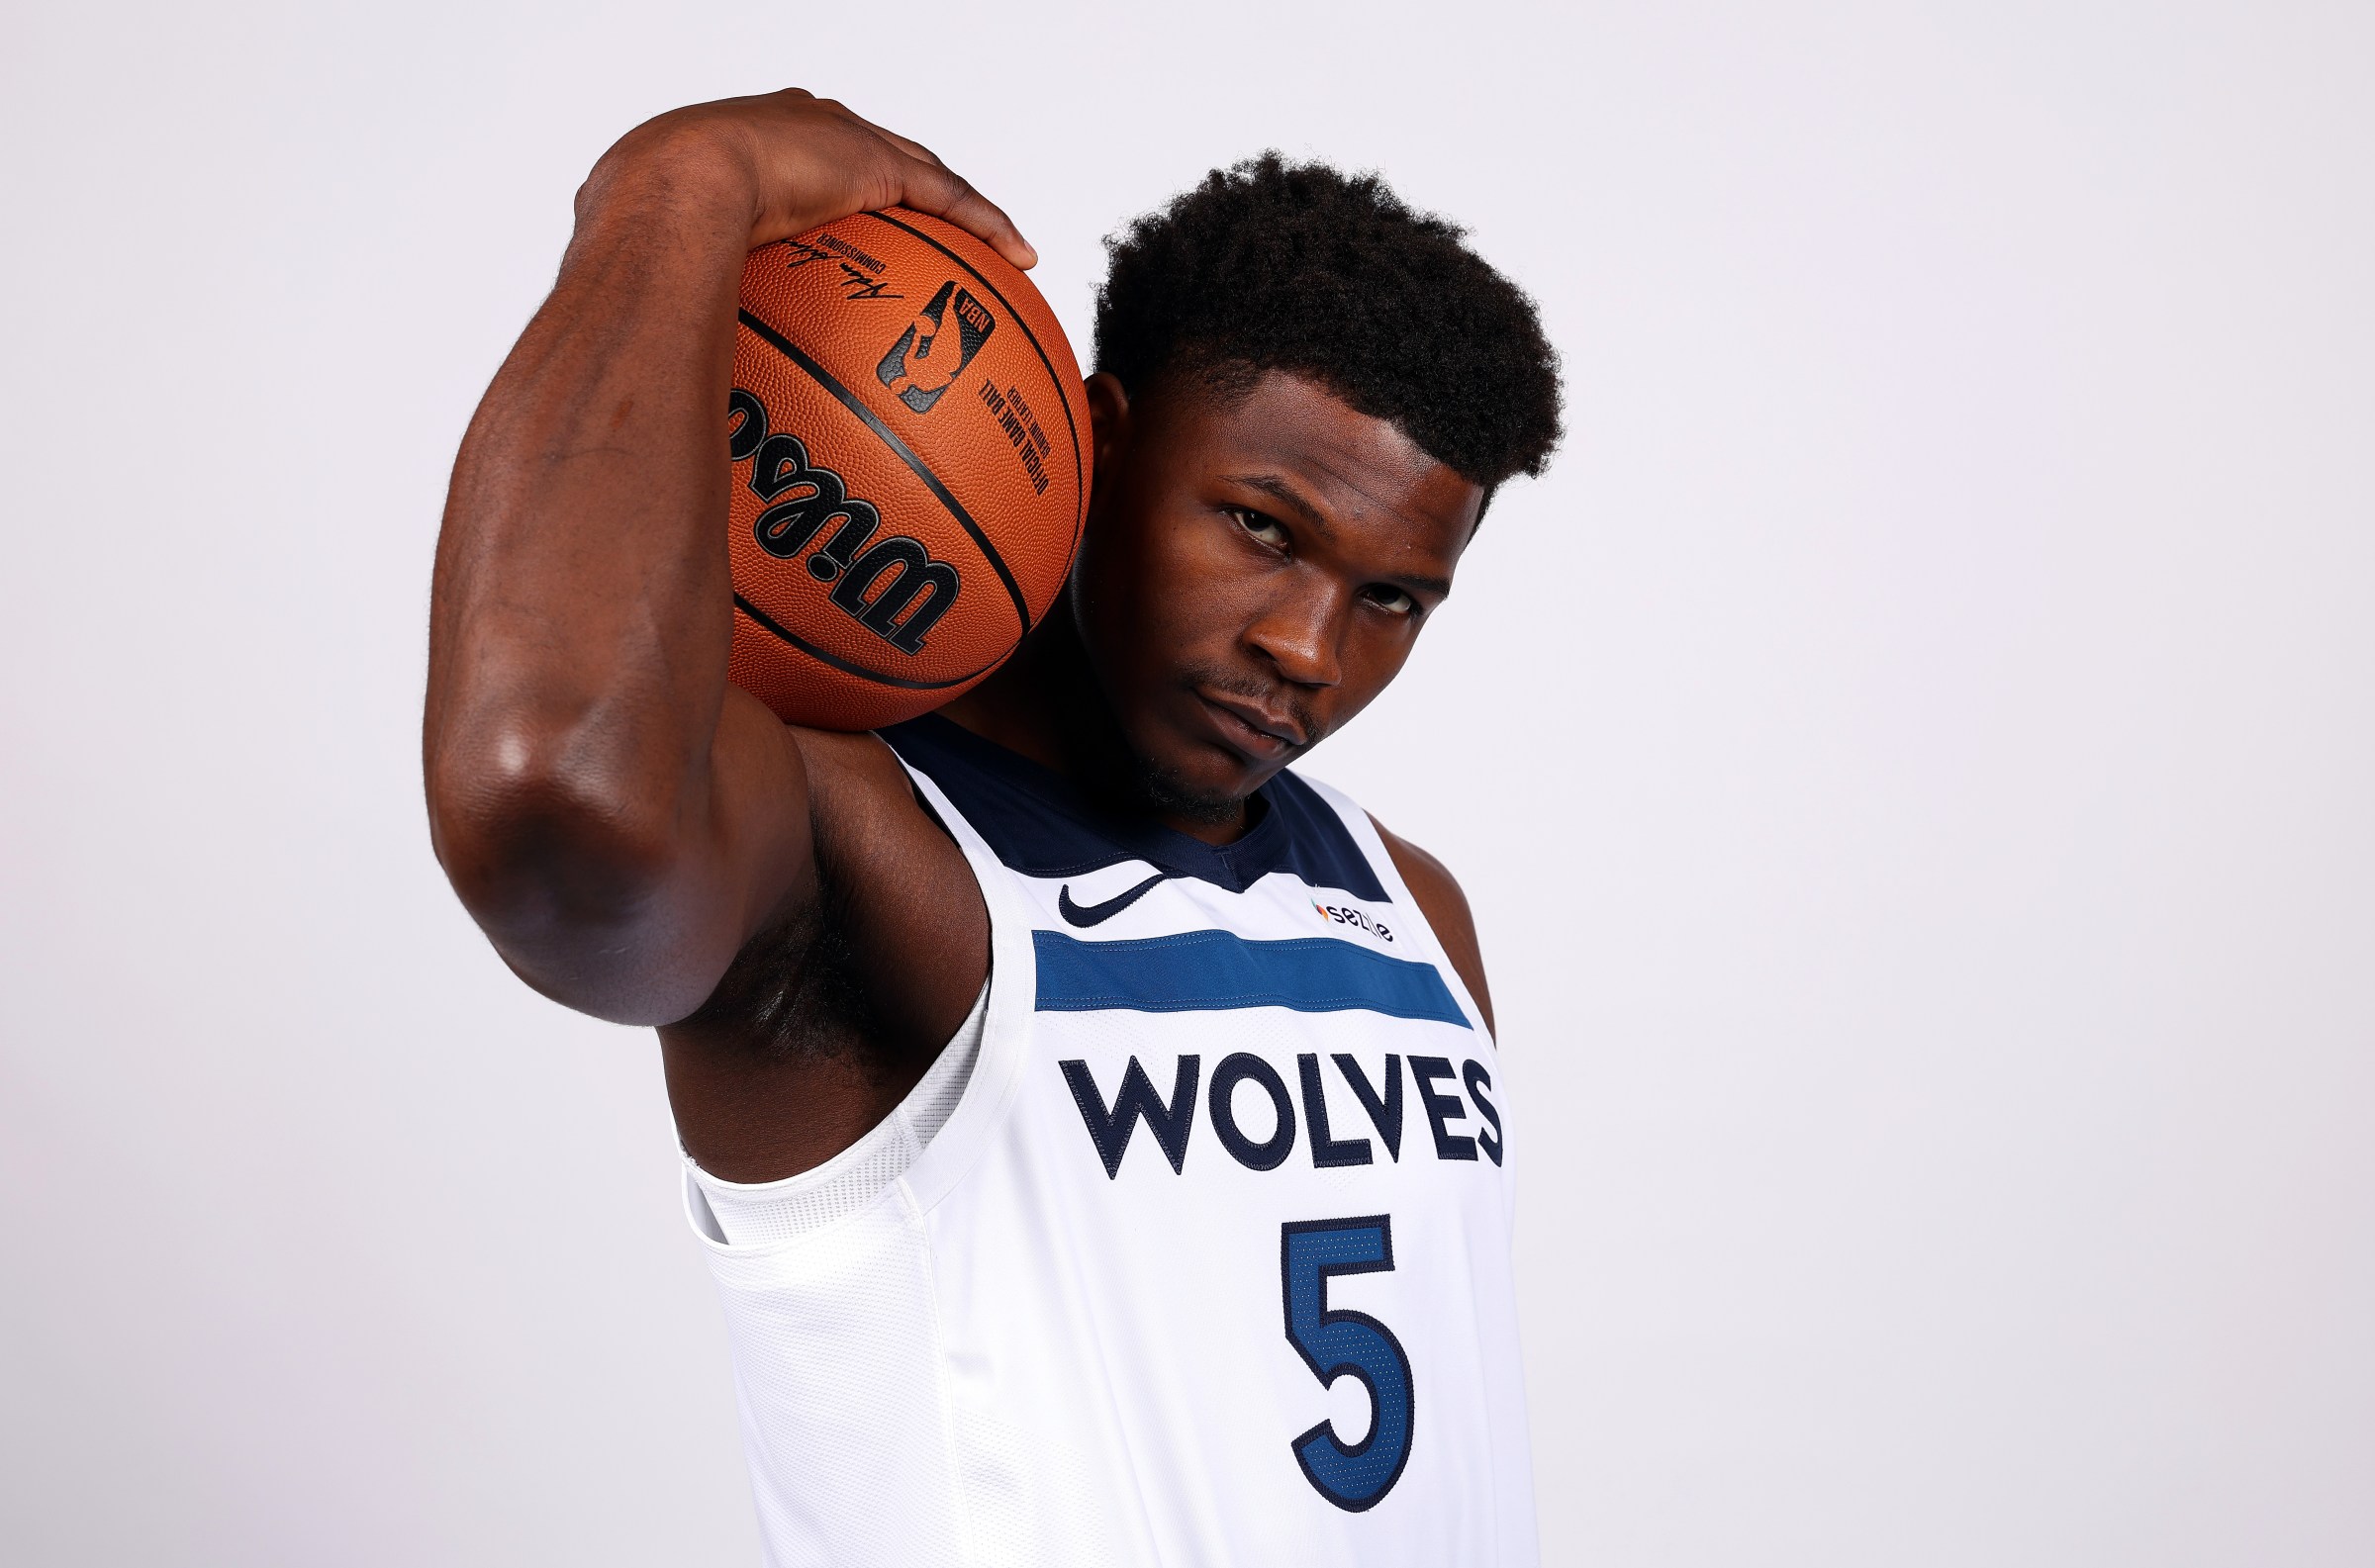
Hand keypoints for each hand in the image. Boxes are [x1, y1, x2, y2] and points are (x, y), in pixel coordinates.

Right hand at [580, 87, 1035, 268]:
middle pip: (868, 152)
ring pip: (919, 171)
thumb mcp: (651, 265)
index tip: (835, 208)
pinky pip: (949, 197)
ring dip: (959, 209)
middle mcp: (793, 125)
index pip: (797, 157)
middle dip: (898, 179)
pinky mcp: (875, 162)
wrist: (665, 190)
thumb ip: (670, 307)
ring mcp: (836, 138)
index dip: (824, 180)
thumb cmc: (637, 235)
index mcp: (736, 141)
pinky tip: (1022, 256)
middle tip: (924, 218)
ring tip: (998, 242)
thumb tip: (662, 375)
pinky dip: (987, 224)